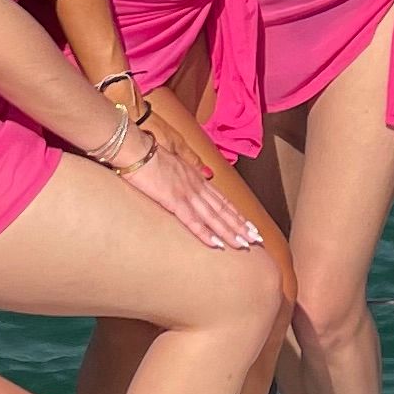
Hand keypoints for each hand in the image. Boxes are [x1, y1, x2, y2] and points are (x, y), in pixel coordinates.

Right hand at [123, 133, 267, 248]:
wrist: (136, 148)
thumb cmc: (150, 154)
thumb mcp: (175, 161)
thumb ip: (191, 168)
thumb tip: (205, 174)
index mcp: (197, 178)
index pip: (222, 200)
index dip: (237, 214)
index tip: (250, 225)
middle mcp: (197, 186)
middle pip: (223, 209)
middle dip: (241, 226)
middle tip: (257, 239)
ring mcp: (187, 193)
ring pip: (214, 217)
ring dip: (230, 232)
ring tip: (244, 245)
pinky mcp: (173, 200)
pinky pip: (192, 220)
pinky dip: (206, 233)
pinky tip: (216, 244)